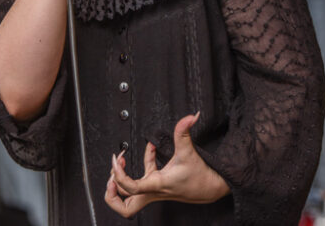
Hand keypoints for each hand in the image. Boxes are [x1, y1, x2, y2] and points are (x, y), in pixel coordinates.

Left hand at [104, 112, 229, 218]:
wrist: (212, 187)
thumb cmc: (201, 176)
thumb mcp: (189, 152)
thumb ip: (184, 132)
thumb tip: (189, 117)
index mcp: (157, 185)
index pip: (131, 188)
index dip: (120, 175)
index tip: (117, 160)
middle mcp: (153, 190)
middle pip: (125, 207)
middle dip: (112, 194)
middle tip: (111, 175)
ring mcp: (154, 189)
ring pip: (130, 197)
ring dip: (120, 182)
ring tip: (119, 164)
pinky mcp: (159, 183)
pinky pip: (144, 177)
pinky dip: (142, 163)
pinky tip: (150, 148)